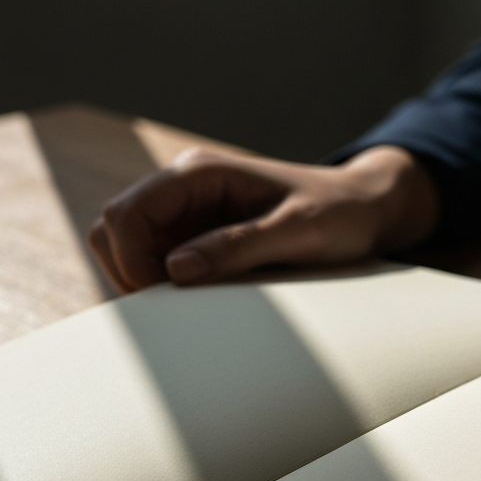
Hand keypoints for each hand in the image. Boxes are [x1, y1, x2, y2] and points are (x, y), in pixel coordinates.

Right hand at [88, 145, 438, 291]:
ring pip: (131, 247)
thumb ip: (238, 246)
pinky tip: (202, 300)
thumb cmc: (339, 214)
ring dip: (146, 279)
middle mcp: (186, 186)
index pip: (127, 213)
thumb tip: (176, 269)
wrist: (364, 209)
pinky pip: (160, 260)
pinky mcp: (201, 235)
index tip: (163, 297)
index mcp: (201, 172)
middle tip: (174, 308)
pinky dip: (166, 284)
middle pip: (116, 228)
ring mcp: (190, 211)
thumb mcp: (298, 232)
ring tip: (192, 306)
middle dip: (129, 271)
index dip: (131, 260)